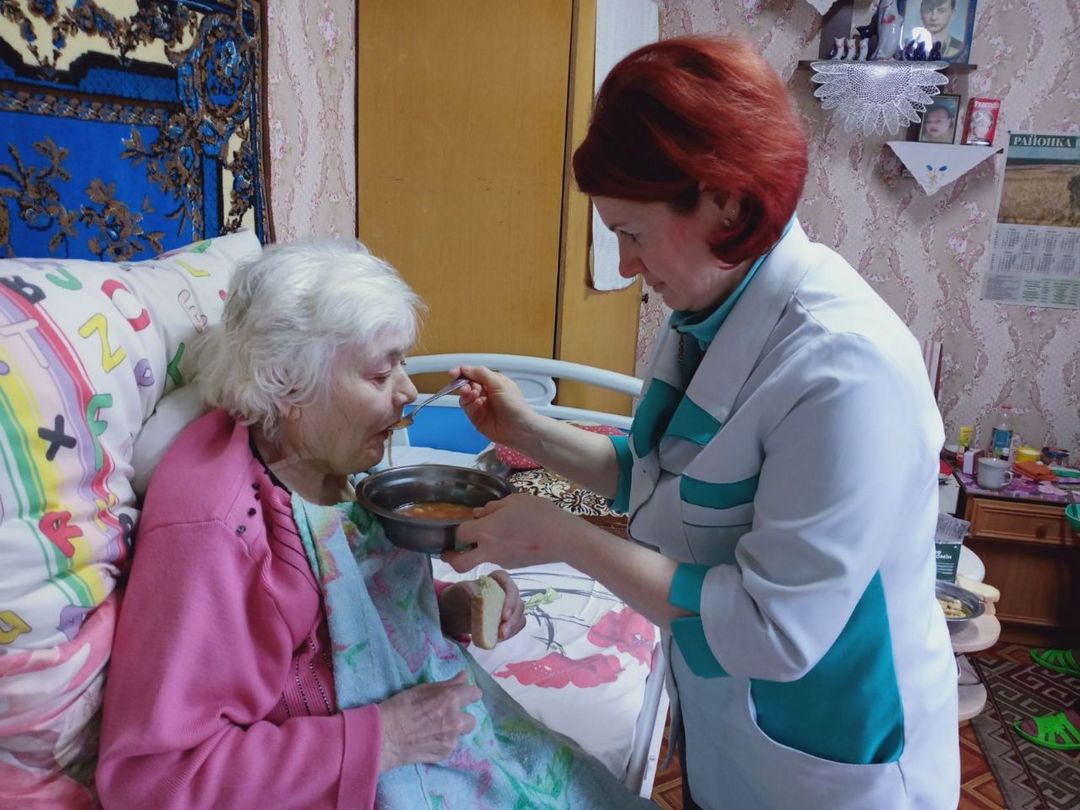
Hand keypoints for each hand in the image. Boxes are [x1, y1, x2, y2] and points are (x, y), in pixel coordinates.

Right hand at [377, 671, 481, 770]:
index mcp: (450, 699)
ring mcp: (452, 739)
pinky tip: (429, 739)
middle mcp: (456, 719)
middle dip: (461, 716)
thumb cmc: (400, 707)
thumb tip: (464, 676)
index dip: (468, 694)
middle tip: (445, 716)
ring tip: (434, 729)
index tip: (462, 696)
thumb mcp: (422, 689)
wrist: (384, 736)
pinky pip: (451, 745)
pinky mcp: (445, 754)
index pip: (475, 694)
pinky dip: (444, 742)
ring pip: (461, 733)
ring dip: (453, 731)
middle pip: (472, 718)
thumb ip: (448, 684)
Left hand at [438, 570, 526, 642]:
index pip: (509, 584)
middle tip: (502, 632)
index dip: (511, 598)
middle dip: (513, 618)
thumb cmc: (458, 597)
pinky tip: (500, 639)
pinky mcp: (507, 620)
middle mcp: (506, 591)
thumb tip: (483, 598)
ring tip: (501, 637)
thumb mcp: (460, 591)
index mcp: (496, 579)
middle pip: (517, 602)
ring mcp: (508, 606)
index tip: (504, 615)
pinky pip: (516, 625)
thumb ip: (471, 590)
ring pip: (519, 615)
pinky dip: (511, 632)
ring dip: (513, 627)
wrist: (453, 612)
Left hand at [442, 494, 580, 572]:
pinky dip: (498, 551)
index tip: (461, 525)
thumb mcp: (514, 501)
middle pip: (460, 564)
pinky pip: (498, 558)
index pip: (459, 534)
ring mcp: (501, 561)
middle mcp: (489, 550)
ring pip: (481, 559)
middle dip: (450, 559)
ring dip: (479, 551)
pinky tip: (514, 539)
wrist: (564, 539)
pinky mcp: (514, 566)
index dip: (457, 529)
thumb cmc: (539, 514)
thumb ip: (493, 507)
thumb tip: (479, 514)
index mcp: (486, 531)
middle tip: (448, 553)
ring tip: (495, 535)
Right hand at [451, 365, 537, 446]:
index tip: (453, 373)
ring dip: (466, 394)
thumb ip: (481, 373)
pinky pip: (467, 409)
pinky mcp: (476, 418)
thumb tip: (465, 368)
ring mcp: (480, 406)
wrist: (519, 427)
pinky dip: (470, 405)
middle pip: (467, 385)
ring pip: (465, 397)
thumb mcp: (499, 383)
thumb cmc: (514, 404)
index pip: (473, 374)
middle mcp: (485, 393)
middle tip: (466, 388)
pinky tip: (478, 404)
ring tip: (474, 395)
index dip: (462, 372)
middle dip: (464, 385)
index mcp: (492, 382)